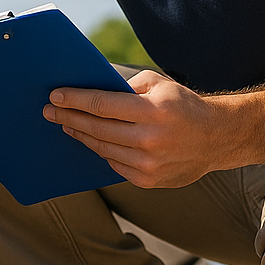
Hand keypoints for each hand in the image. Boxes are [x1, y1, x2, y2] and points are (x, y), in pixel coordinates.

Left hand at [43, 69, 256, 187]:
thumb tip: (93, 87)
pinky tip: (91, 140)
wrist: (215, 138)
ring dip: (81, 135)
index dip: (75, 100)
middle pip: (97, 128)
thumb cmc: (184, 106)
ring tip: (67, 125)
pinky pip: (114, 164)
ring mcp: (148, 164)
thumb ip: (127, 86)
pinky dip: (101, 151)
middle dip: (69, 118)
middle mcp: (150, 139)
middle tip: (50, 111)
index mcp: (152, 112)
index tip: (55, 96)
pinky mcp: (148, 180)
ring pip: (102, 148)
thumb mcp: (160, 84)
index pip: (102, 105)